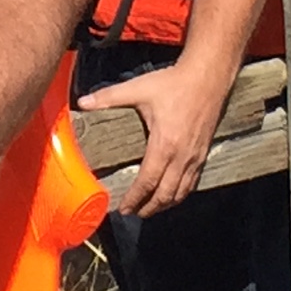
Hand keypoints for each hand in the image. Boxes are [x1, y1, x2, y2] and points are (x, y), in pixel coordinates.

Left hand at [84, 53, 230, 215]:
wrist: (209, 77)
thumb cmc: (174, 83)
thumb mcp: (138, 88)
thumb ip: (109, 97)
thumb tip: (82, 102)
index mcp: (164, 144)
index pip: (147, 182)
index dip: (134, 198)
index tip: (122, 208)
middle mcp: (182, 156)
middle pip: (165, 195)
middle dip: (148, 208)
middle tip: (133, 213)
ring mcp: (195, 157)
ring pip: (181, 192)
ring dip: (164, 205)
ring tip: (150, 209)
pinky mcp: (204, 153)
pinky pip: (193, 182)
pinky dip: (180, 194)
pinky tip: (171, 194)